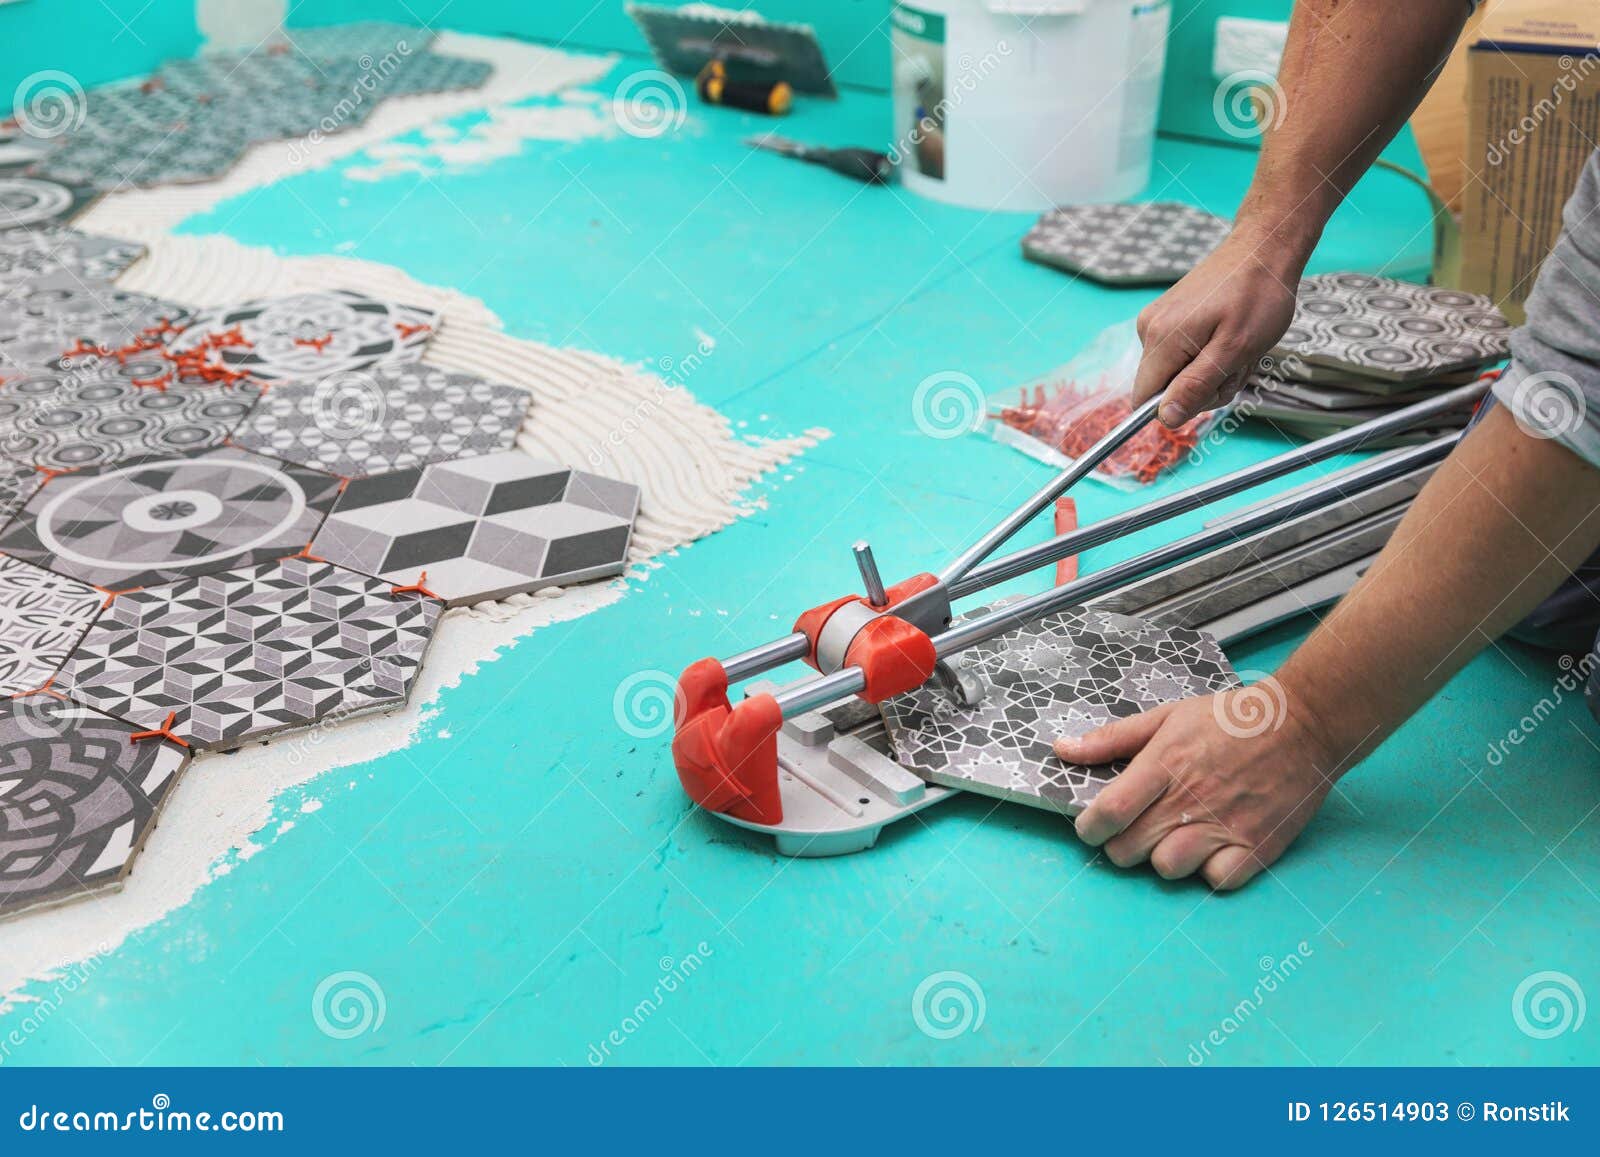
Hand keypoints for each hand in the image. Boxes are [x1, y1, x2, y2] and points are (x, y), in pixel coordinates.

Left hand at [1054, 688, 1341, 889]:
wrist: (1301, 725)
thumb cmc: (1228, 720)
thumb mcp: (1166, 717)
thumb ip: (1111, 739)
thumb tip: (1061, 750)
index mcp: (1164, 764)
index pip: (1109, 812)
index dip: (1089, 829)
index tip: (1090, 827)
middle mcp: (1191, 799)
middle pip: (1129, 850)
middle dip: (1121, 845)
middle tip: (1137, 828)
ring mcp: (1225, 826)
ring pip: (1168, 869)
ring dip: (1165, 858)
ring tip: (1177, 836)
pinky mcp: (1257, 847)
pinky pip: (1216, 882)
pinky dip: (1210, 871)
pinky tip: (1212, 848)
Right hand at [1131, 230, 1304, 427]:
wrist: (1263, 249)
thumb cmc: (1257, 296)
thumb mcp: (1235, 349)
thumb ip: (1196, 385)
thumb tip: (1165, 418)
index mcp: (1161, 338)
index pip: (1144, 399)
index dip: (1178, 405)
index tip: (1213, 385)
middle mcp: (1149, 329)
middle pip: (1162, 388)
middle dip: (1203, 387)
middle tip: (1236, 363)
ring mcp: (1157, 320)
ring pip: (1175, 373)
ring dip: (1210, 371)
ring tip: (1237, 346)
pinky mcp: (1168, 315)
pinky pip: (1180, 354)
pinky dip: (1207, 355)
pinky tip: (1229, 336)